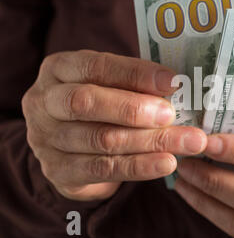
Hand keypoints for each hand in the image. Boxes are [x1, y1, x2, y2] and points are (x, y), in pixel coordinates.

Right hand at [22, 50, 206, 200]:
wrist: (69, 149)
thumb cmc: (97, 106)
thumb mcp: (107, 85)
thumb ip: (132, 83)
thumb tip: (176, 85)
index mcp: (58, 69)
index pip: (95, 66)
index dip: (135, 73)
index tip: (172, 81)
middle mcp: (44, 102)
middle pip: (86, 103)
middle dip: (134, 109)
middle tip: (171, 115)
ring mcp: (46, 139)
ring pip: (101, 139)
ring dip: (149, 141)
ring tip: (186, 142)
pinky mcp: (58, 171)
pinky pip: (103, 169)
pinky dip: (140, 166)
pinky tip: (167, 163)